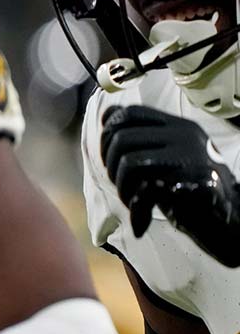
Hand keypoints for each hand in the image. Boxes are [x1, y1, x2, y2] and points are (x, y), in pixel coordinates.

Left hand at [101, 104, 239, 265]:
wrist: (225, 219)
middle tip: (120, 183)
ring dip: (122, 187)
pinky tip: (141, 219)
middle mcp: (186, 137)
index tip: (108, 155)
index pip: (130, 113)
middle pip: (123, 138)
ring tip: (131, 200)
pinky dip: (136, 208)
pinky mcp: (195, 184)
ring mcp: (192, 159)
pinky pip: (148, 189)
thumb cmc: (186, 187)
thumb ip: (140, 136)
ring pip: (130, 162)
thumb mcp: (164, 154)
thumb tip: (108, 116)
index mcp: (178, 126)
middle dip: (111, 165)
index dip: (108, 132)